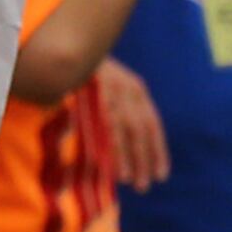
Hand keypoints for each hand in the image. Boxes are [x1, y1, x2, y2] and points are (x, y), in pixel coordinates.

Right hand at [93, 56, 173, 187]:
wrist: (69, 46)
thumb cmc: (88, 69)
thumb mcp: (111, 82)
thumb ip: (121, 105)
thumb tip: (127, 138)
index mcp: (136, 88)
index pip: (152, 123)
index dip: (158, 150)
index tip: (162, 173)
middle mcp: (128, 90)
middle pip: (143, 130)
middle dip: (146, 159)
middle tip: (146, 186)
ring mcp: (113, 93)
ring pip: (129, 133)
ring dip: (132, 160)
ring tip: (135, 183)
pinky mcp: (97, 98)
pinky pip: (109, 130)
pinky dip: (116, 153)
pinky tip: (117, 171)